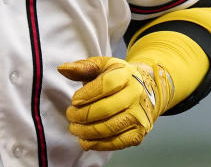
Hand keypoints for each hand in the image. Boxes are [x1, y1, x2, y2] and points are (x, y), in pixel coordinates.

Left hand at [57, 56, 172, 150]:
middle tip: (70, 115)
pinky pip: (117, 143)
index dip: (86, 95)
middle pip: (105, 109)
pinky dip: (98, 144)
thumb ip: (83, 66)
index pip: (105, 85)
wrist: (147, 91)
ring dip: (86, 131)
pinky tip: (86, 140)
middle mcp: (136, 95)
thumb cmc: (118, 78)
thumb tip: (62, 69)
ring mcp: (139, 116)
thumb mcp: (103, 65)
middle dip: (81, 115)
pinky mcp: (139, 133)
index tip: (73, 101)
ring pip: (109, 128)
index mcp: (125, 75)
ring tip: (74, 128)